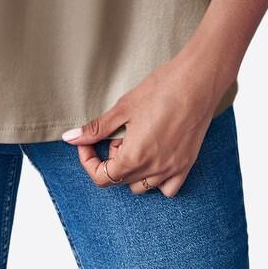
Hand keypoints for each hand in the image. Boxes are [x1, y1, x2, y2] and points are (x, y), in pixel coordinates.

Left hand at [60, 49, 236, 197]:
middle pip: (120, 180)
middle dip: (111, 159)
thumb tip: (70, 138)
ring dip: (132, 170)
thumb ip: (96, 128)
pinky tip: (154, 156)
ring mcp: (172, 170)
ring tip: (136, 141)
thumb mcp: (123, 107)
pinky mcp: (187, 165)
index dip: (88, 160)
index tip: (88, 142)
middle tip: (117, 132)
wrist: (197, 81)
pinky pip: (167, 188)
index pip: (102, 177)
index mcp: (134, 157)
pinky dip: (157, 179)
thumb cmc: (161, 89)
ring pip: (142, 186)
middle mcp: (154, 169)